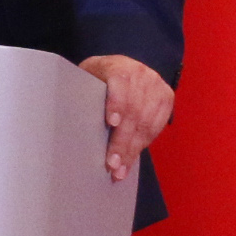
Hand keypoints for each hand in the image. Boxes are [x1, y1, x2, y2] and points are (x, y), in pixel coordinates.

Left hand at [78, 54, 174, 184]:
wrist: (126, 68)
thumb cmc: (99, 77)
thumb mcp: (88, 76)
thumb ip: (82, 91)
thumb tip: (68, 117)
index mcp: (119, 66)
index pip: (119, 83)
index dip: (116, 103)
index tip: (111, 122)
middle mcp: (141, 74)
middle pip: (133, 111)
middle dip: (122, 141)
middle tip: (112, 164)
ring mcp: (156, 86)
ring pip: (146, 123)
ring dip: (132, 150)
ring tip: (120, 170)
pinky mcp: (166, 99)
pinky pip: (156, 127)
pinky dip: (142, 146)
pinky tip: (131, 160)